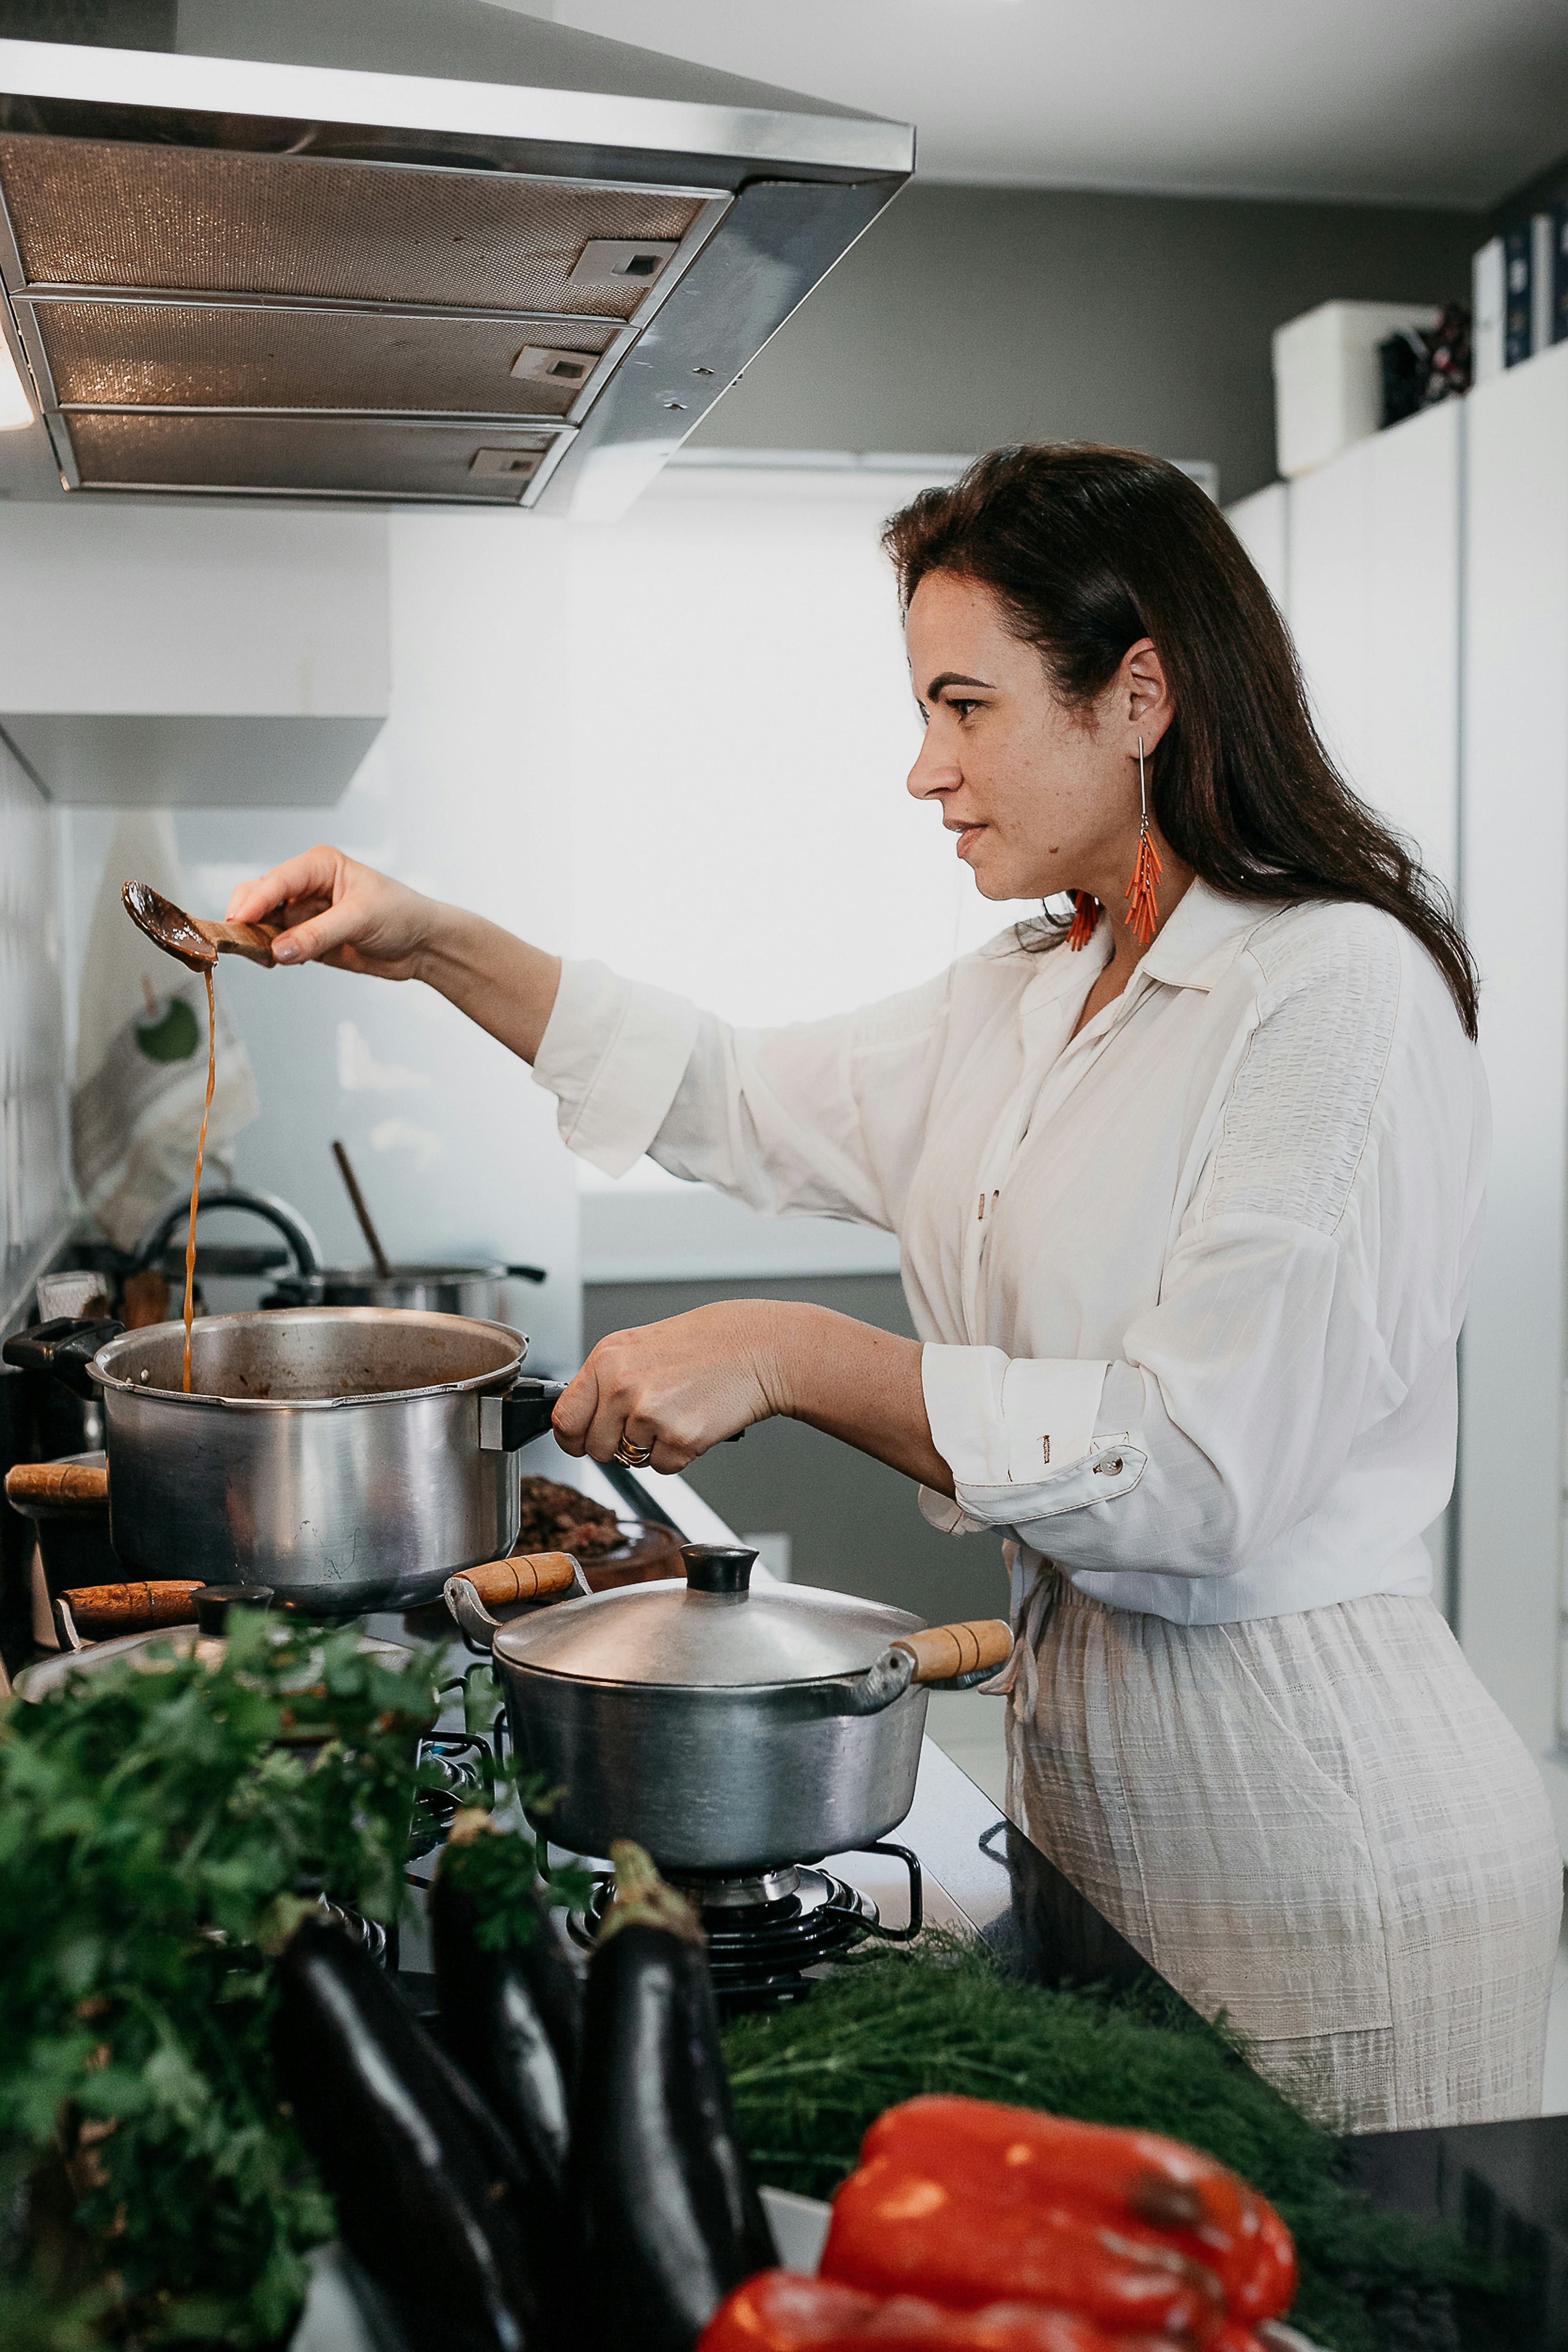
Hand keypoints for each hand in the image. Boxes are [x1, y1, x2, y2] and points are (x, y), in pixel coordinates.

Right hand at [226, 845, 445, 978]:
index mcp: (320, 865)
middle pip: (260, 898)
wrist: (421, 944)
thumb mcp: (360, 920)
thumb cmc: (401, 914)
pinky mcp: (306, 939)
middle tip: (240, 940)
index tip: (239, 921)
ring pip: (264, 924)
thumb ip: (318, 934)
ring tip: (263, 956)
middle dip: (248, 918)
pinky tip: (279, 962)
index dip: (256, 900)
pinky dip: (273, 955)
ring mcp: (304, 914)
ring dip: (258, 940)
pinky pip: (277, 946)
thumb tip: (279, 949)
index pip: (278, 879)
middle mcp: (306, 886)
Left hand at [552, 1301, 791, 1473]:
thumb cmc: (704, 1345)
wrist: (757, 1348)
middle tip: (648, 1421)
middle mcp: (621, 1386)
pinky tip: (694, 1421)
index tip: (582, 1441)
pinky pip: (663, 1467)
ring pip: (629, 1460)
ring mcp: (649, 1413)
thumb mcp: (639, 1347)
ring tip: (676, 1413)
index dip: (573, 1438)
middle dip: (618, 1444)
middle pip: (595, 1448)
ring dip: (651, 1447)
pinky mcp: (679, 1438)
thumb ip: (606, 1380)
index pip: (565, 1418)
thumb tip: (581, 1418)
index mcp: (607, 1360)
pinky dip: (679, 1454)